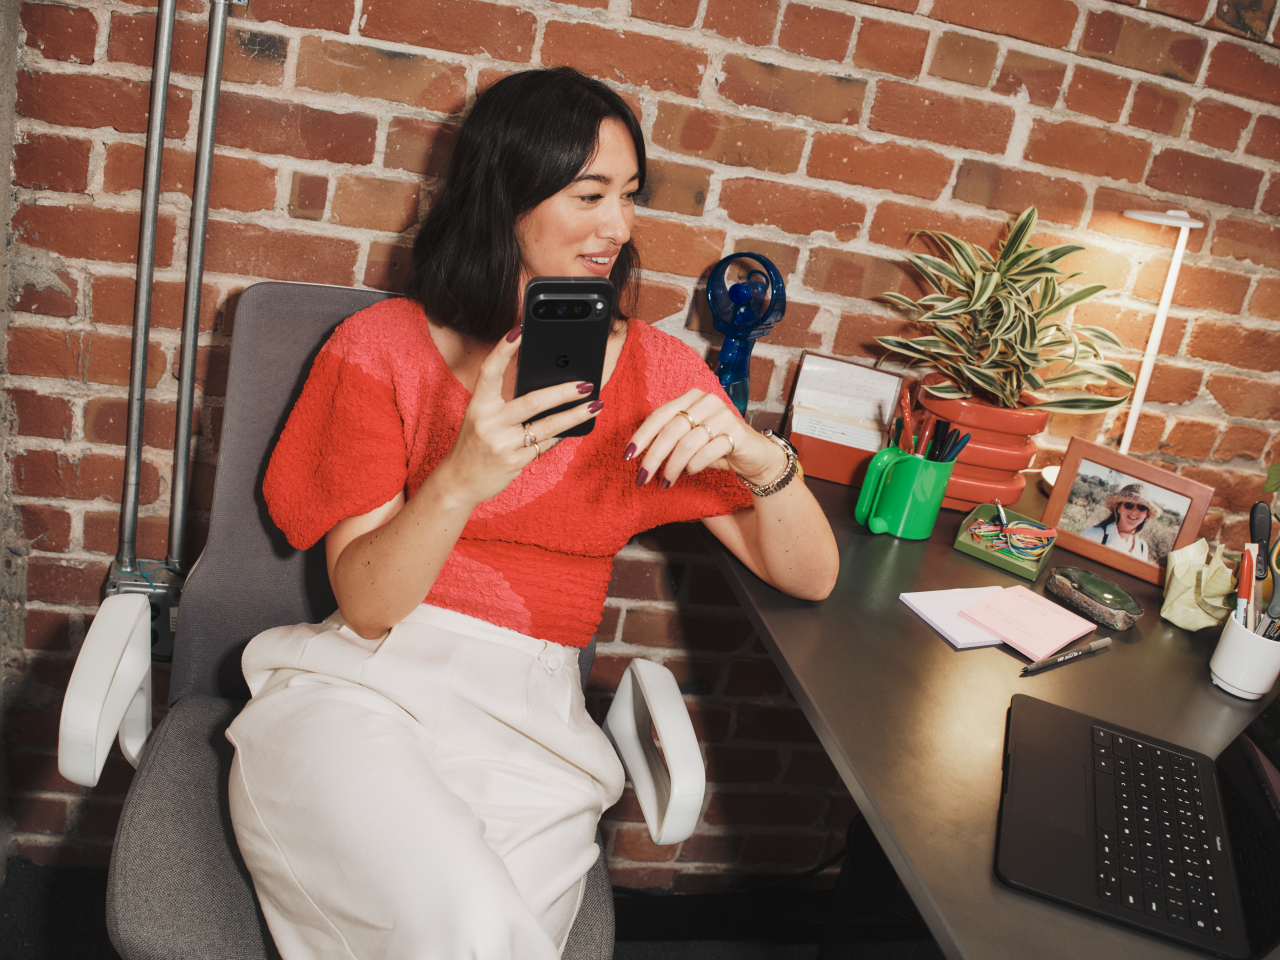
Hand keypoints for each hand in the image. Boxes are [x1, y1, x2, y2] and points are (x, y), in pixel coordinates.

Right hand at [439, 328, 602, 504]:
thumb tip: (544, 387)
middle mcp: (489, 423)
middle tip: (586, 384)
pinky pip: (545, 444)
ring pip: (546, 426)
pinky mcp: (514, 462)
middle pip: (532, 401)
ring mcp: (502, 444)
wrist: (459, 481)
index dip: (503, 349)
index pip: (490, 371)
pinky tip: (575, 426)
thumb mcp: (481, 418)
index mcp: (478, 405)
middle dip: (563, 391)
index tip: (519, 330)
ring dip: (575, 414)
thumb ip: (504, 404)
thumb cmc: (474, 444)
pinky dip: (561, 434)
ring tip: (595, 404)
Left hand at [625, 389, 784, 488]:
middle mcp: (706, 402)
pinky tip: (690, 472)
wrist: (754, 455)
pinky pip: (707, 451)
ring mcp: (723, 415)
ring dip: (673, 466)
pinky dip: (694, 465)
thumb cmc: (717, 446)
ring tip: (668, 481)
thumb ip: (668, 440)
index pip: (659, 415)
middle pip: (671, 430)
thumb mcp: (688, 440)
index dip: (642, 436)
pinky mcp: (737, 432)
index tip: (628, 455)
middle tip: (644, 476)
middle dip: (654, 456)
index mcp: (690, 398)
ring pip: (687, 443)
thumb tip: (638, 454)